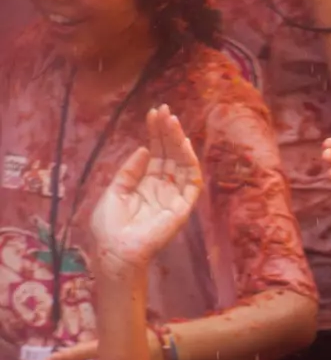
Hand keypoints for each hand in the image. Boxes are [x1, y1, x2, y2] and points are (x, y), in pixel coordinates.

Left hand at [89, 107, 202, 271]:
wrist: (116, 249)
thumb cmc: (110, 225)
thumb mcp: (115, 190)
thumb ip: (130, 170)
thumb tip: (144, 149)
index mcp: (145, 185)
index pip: (156, 155)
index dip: (155, 134)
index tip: (153, 114)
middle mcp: (162, 188)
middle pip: (169, 155)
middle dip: (167, 132)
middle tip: (164, 110)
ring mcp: (173, 197)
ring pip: (181, 164)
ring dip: (178, 142)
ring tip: (172, 121)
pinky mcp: (182, 207)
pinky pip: (191, 182)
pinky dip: (189, 163)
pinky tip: (181, 144)